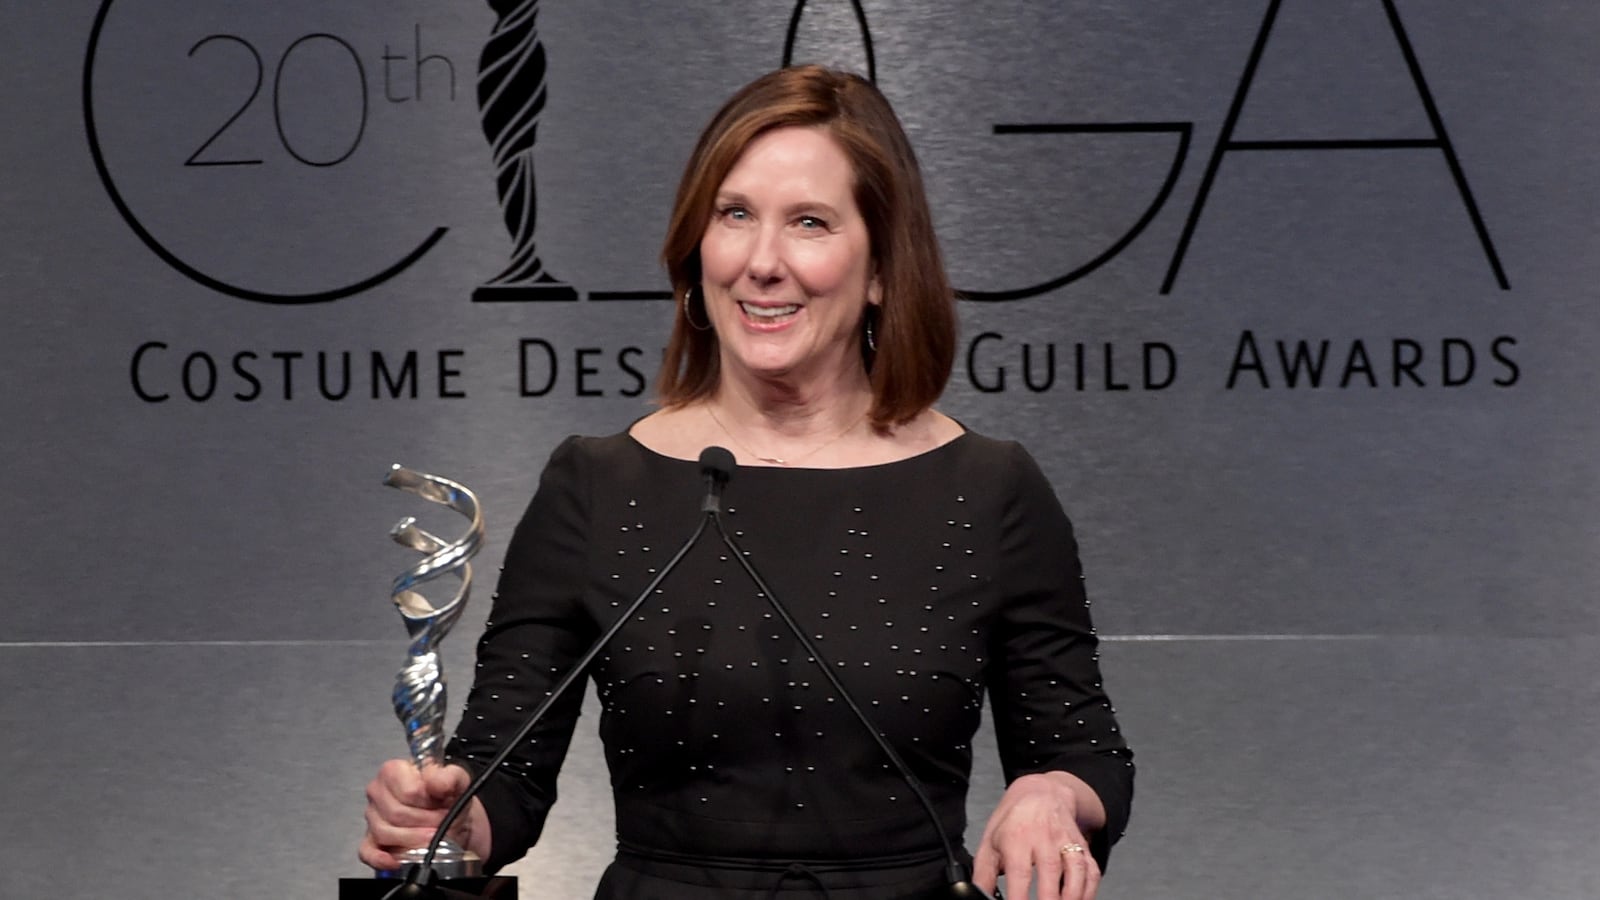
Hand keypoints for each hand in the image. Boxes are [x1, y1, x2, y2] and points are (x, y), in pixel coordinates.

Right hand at [357, 759, 488, 870]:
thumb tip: (437, 783)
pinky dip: (380, 858)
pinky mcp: (371, 840)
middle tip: (442, 822)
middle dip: (425, 822)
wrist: (451, 815)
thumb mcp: (457, 780)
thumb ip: (449, 777)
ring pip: (384, 833)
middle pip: (396, 814)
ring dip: (413, 839)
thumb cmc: (448, 795)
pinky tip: (395, 860)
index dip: (429, 802)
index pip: (408, 792)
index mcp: (393, 770)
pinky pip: (368, 851)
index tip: (444, 805)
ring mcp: (373, 817)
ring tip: (432, 835)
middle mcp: (378, 792)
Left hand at [972, 772, 1100, 899]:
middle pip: (1050, 870)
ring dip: (1072, 896)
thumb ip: (983, 875)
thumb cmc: (1013, 821)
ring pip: (1076, 869)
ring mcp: (1066, 841)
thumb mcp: (990, 843)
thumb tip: (978, 897)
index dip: (1019, 897)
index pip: (1019, 871)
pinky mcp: (1082, 846)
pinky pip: (1091, 870)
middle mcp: (1044, 837)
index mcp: (1016, 837)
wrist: (1041, 793)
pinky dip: (1089, 890)